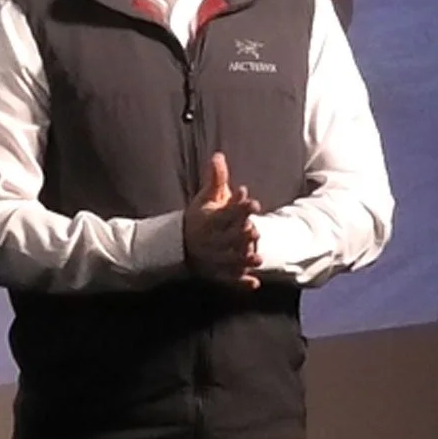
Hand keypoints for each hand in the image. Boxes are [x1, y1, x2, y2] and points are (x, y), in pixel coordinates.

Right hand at [183, 152, 260, 289]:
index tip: (252, 201)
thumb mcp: (206, 197)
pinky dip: (241, 282)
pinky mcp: (217, 272)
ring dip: (244, 260)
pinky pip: (229, 279)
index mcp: (209, 220)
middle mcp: (211, 240)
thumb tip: (219, 155)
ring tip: (259, 259)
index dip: (239, 207)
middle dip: (241, 236)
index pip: (226, 213)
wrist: (178, 244)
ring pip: (229, 260)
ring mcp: (214, 258)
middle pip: (228, 238)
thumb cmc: (198, 217)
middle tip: (255, 232)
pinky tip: (254, 283)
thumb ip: (216, 179)